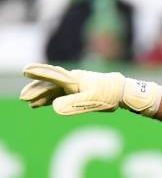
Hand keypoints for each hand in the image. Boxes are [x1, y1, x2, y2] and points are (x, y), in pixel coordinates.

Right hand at [20, 63, 161, 116]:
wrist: (122, 91)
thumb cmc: (108, 94)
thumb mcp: (91, 100)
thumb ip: (73, 103)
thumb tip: (53, 107)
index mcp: (74, 80)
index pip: (52, 77)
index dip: (39, 74)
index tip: (26, 70)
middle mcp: (73, 80)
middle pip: (50, 84)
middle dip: (37, 89)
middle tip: (23, 96)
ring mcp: (75, 86)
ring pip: (54, 89)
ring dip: (42, 95)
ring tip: (29, 103)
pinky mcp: (79, 91)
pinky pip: (61, 94)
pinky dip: (51, 99)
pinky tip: (43, 104)